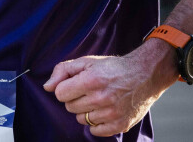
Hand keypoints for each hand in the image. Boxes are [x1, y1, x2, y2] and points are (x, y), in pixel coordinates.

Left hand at [43, 45, 174, 136]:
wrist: (145, 75)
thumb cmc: (114, 67)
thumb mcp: (87, 61)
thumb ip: (63, 71)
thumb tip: (47, 87)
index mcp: (91, 80)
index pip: (60, 94)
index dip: (65, 88)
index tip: (75, 84)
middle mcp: (101, 98)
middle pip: (70, 107)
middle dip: (75, 99)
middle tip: (89, 91)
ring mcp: (112, 113)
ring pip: (81, 120)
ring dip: (86, 111)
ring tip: (99, 99)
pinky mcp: (120, 124)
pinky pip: (95, 131)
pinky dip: (97, 123)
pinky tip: (104, 110)